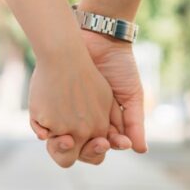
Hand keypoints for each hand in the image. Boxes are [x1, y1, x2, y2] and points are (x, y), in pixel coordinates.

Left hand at [46, 30, 146, 164]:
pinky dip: (49, 130)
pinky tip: (54, 130)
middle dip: (90, 150)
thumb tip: (141, 151)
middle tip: (98, 143)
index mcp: (108, 123)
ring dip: (69, 145)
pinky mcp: (53, 105)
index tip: (117, 142)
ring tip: (74, 138)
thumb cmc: (120, 68)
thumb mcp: (132, 95)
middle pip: (85, 148)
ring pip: (66, 140)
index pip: (107, 145)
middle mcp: (88, 122)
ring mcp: (70, 114)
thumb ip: (135, 122)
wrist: (100, 39)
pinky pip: (48, 123)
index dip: (110, 146)